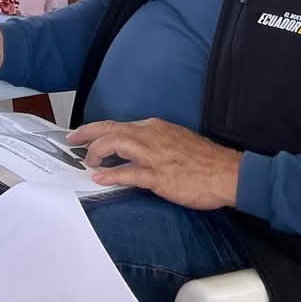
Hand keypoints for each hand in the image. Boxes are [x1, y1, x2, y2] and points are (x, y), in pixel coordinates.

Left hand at [69, 118, 242, 209]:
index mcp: (155, 127)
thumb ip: (155, 141)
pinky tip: (100, 177)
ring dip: (97, 152)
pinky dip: (111, 174)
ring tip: (88, 161)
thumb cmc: (205, 160)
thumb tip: (137, 148)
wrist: (227, 173)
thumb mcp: (176, 139)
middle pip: (110, 129)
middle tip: (73, 141)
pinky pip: (128, 173)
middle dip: (87, 134)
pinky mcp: (159, 176)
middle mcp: (151, 135)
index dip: (98, 129)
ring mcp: (154, 155)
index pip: (119, 124)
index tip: (85, 134)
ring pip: (115, 144)